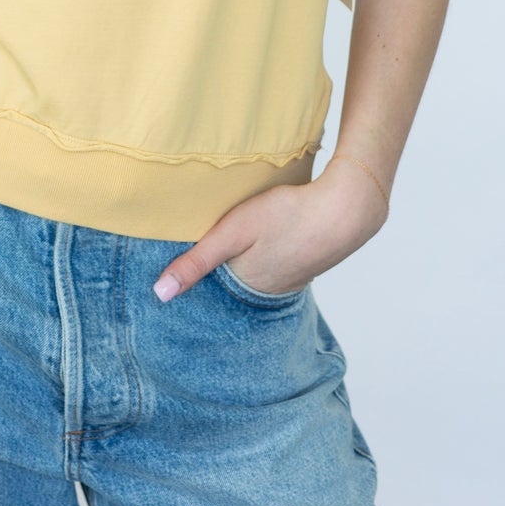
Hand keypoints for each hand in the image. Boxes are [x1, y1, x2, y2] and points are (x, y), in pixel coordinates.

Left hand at [151, 156, 390, 301]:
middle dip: (220, 268)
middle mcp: (267, 291)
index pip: (210, 284)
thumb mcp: (233, 232)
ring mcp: (290, 279)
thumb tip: (159, 295)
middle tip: (202, 244)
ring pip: (255, 270)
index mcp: (245, 287)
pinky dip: (267, 253)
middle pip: (233, 279)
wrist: (345, 210)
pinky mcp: (305, 264)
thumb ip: (197, 261)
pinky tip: (266, 237)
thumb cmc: (287, 216)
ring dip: (245, 259)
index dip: (196, 270)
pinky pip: (276, 263)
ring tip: (234, 241)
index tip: (177, 259)